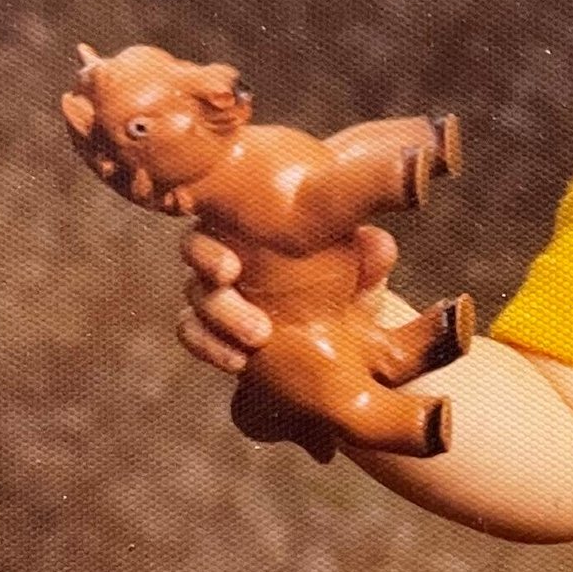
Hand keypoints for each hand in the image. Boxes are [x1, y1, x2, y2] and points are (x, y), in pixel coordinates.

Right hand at [176, 221, 399, 375]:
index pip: (223, 210)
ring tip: (256, 336)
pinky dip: (210, 345)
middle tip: (232, 278)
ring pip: (195, 296)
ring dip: (220, 316)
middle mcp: (229, 252)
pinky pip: (194, 333)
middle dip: (209, 263)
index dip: (218, 224)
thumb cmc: (348, 289)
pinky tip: (238, 361)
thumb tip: (378, 245)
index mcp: (259, 224)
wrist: (347, 339)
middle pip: (195, 249)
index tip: (234, 262)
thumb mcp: (367, 274)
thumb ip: (372, 258)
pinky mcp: (212, 329)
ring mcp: (216, 292)